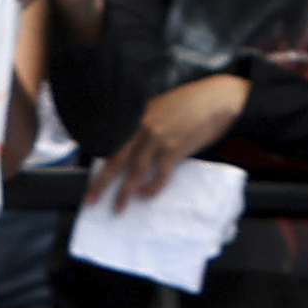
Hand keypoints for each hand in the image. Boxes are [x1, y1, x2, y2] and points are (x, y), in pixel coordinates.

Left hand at [91, 70, 250, 206]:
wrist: (217, 99)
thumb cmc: (190, 102)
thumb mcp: (159, 106)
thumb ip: (144, 121)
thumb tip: (133, 141)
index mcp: (137, 116)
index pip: (111, 141)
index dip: (99, 161)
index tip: (91, 176)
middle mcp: (142, 127)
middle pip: (116, 159)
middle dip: (102, 182)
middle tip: (90, 200)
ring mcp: (158, 139)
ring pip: (135, 170)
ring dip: (124, 192)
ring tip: (117, 208)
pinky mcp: (174, 149)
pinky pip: (159, 174)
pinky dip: (152, 187)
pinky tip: (145, 196)